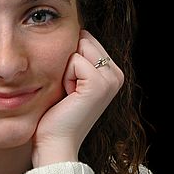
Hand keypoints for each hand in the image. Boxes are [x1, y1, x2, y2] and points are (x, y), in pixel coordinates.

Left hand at [32, 30, 123, 167]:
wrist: (56, 144)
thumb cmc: (56, 115)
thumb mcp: (69, 80)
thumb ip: (75, 56)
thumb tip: (69, 29)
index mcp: (112, 72)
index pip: (86, 38)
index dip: (69, 58)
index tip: (70, 87)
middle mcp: (117, 75)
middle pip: (84, 38)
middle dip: (68, 60)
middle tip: (68, 90)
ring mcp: (111, 79)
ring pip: (79, 46)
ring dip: (65, 68)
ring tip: (69, 93)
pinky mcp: (100, 84)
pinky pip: (74, 60)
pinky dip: (65, 77)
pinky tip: (69, 96)